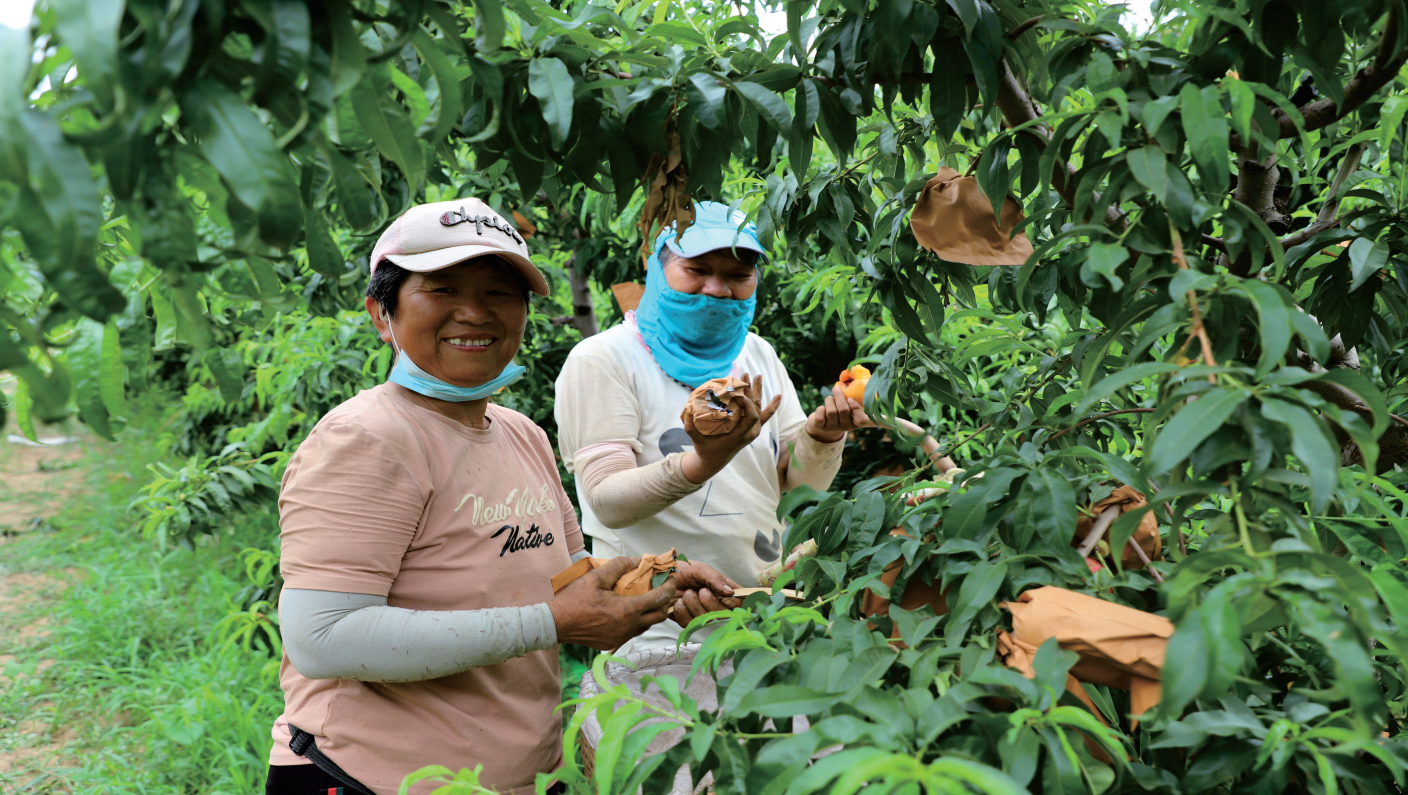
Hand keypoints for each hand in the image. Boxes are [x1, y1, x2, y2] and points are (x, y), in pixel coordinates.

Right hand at [548, 557, 676, 649]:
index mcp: (627, 610)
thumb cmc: (575, 600)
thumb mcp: (596, 577)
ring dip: (650, 612)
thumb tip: (634, 561)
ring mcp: (622, 637)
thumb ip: (618, 566)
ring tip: (644, 597)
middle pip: (660, 615)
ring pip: (648, 625)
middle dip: (664, 601)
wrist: (556, 624)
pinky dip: (638, 620)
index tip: (671, 578)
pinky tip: (628, 609)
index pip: (659, 599)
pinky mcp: (614, 642)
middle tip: (659, 588)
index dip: (669, 587)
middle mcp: (629, 627)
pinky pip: (634, 631)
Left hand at [670, 561, 741, 625]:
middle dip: (710, 602)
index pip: (738, 601)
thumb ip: (715, 578)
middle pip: (723, 613)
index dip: (735, 603)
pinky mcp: (686, 620)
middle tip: (700, 591)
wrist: (659, 576)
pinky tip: (677, 602)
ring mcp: (700, 613)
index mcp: (721, 589)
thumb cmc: (681, 569)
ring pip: (705, 618)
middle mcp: (713, 603)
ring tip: (686, 593)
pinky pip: (689, 623)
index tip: (727, 598)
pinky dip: (682, 611)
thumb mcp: (699, 569)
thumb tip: (730, 591)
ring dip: (693, 604)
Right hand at [681, 373, 781, 483]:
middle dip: (751, 392)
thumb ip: (691, 428)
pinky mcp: (752, 428)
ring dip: (758, 392)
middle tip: (744, 376)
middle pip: (756, 410)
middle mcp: (749, 433)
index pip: (750, 418)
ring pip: (759, 409)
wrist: (714, 461)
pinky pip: (764, 416)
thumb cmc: (705, 449)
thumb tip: (687, 412)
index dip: (748, 404)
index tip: (739, 393)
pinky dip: (772, 406)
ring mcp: (752, 431)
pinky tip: (778, 396)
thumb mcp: (697, 440)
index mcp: (738, 436)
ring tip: (757, 376)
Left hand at [805, 384, 869, 442]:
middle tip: (836, 389)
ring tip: (829, 399)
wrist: (824, 423)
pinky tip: (823, 408)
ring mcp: (833, 428)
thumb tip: (842, 386)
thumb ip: (850, 399)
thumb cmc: (839, 410)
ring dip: (829, 400)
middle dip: (839, 396)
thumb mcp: (848, 406)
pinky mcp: (821, 427)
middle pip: (843, 410)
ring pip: (831, 411)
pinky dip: (820, 409)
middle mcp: (845, 427)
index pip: (861, 420)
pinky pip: (820, 416)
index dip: (856, 408)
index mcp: (855, 422)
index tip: (849, 399)